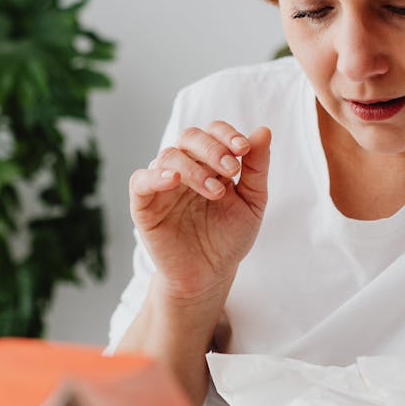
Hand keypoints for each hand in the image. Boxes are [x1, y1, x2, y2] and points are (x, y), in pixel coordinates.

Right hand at [128, 122, 270, 302]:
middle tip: (231, 169)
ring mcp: (163, 185)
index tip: (244, 149)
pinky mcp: (144, 205)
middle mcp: (184, 167)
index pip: (213, 132)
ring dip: (194, 168)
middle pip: (189, 137)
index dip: (227, 135)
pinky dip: (155, 176)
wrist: (211, 274)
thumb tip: (263, 131)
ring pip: (168, 156)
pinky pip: (140, 181)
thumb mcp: (252, 202)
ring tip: (216, 192)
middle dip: (212, 148)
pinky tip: (173, 180)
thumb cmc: (230, 237)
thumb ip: (257, 167)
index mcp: (209, 162)